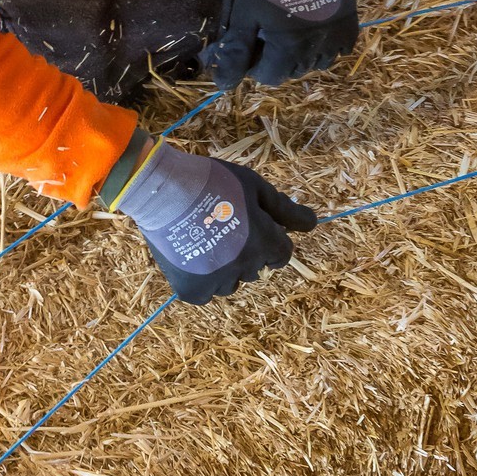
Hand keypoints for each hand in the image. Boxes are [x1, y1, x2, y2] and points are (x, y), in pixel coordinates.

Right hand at [115, 139, 316, 304]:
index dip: (270, 239)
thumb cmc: (214, 181)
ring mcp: (217, 280)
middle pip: (256, 268)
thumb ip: (284, 209)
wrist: (163, 190)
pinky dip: (203, 280)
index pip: (281, 254)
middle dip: (248, 251)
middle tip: (225, 226)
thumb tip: (313, 224)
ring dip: (226, 268)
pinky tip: (193, 256)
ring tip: (206, 240)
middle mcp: (245, 267)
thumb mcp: (255, 185)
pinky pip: (206, 294)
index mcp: (264, 242)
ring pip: (231, 284)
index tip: (252, 226)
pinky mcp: (192, 289)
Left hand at [204, 0, 358, 89]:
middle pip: (294, 70)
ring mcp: (335, 34)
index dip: (257, 65)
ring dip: (304, 55)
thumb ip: (236, 51)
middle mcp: (315, 47)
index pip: (270, 77)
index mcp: (288, 48)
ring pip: (319, 62)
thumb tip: (224, 83)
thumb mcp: (243, 15)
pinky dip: (329, 45)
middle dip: (280, 59)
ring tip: (293, 33)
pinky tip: (316, 30)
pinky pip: (342, 47)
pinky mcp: (349, 20)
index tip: (254, 45)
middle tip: (271, 35)